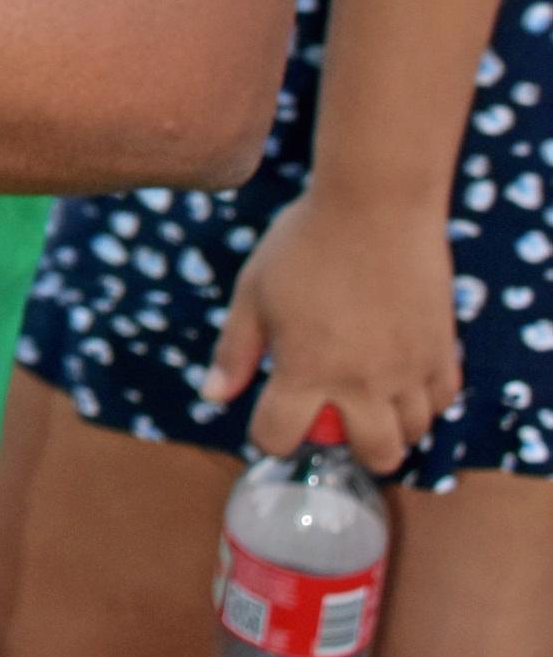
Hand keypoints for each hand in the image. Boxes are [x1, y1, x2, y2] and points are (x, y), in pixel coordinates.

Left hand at [202, 184, 462, 469]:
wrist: (376, 201)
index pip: (280, 437)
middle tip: (339, 417)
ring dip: (391, 424)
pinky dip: (425, 399)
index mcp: (306, 372)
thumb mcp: (254, 291)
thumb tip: (213, 396)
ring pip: (413, 434)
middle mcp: (362, 382)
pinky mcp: (442, 348)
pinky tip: (403, 374)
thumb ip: (234, 350)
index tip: (272, 415)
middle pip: (373, 455)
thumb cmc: (305, 242)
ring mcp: (409, 369)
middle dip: (351, 447)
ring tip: (371, 395)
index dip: (269, 433)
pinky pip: (443, 399)